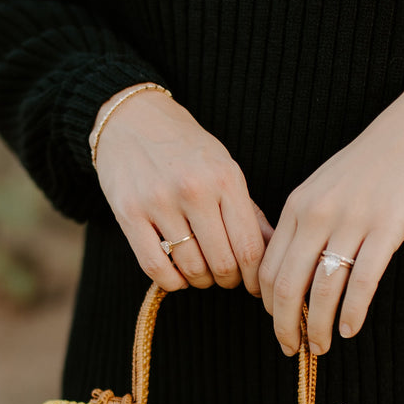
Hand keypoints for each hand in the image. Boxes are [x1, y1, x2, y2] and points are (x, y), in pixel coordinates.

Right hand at [90, 87, 273, 294]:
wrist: (132, 118)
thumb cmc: (184, 147)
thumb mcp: (224, 167)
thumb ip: (248, 210)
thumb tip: (274, 250)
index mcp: (225, 178)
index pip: (249, 246)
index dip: (256, 276)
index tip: (254, 286)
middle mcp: (194, 189)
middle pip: (223, 263)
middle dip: (228, 280)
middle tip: (226, 277)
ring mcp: (159, 202)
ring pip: (191, 268)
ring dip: (200, 280)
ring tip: (201, 273)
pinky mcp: (128, 213)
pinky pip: (155, 267)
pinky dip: (171, 281)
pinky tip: (176, 275)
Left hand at [258, 73, 403, 352]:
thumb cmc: (377, 160)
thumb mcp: (329, 185)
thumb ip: (309, 222)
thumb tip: (298, 271)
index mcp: (299, 205)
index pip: (269, 268)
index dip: (270, 307)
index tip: (280, 327)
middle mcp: (318, 214)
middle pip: (288, 286)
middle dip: (286, 326)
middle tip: (293, 349)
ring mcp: (353, 220)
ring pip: (323, 290)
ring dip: (319, 327)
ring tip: (322, 347)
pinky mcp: (388, 226)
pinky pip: (362, 282)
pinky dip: (352, 313)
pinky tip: (350, 329)